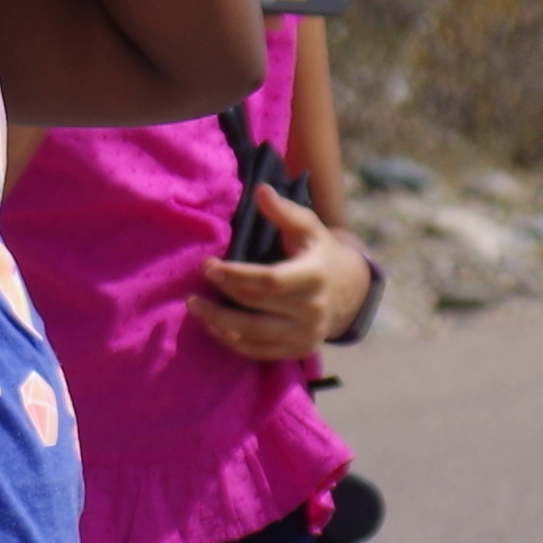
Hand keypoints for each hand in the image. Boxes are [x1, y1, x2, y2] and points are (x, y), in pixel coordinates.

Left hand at [191, 181, 371, 362]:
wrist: (348, 290)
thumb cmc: (318, 252)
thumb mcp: (308, 227)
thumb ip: (284, 211)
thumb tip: (261, 190)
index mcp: (315, 275)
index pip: (269, 280)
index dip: (235, 274)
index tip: (208, 265)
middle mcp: (314, 308)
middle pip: (256, 305)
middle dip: (222, 292)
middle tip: (197, 281)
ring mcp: (307, 333)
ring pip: (254, 333)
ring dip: (218, 321)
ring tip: (194, 306)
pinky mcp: (300, 350)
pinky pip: (260, 352)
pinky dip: (233, 342)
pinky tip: (213, 327)